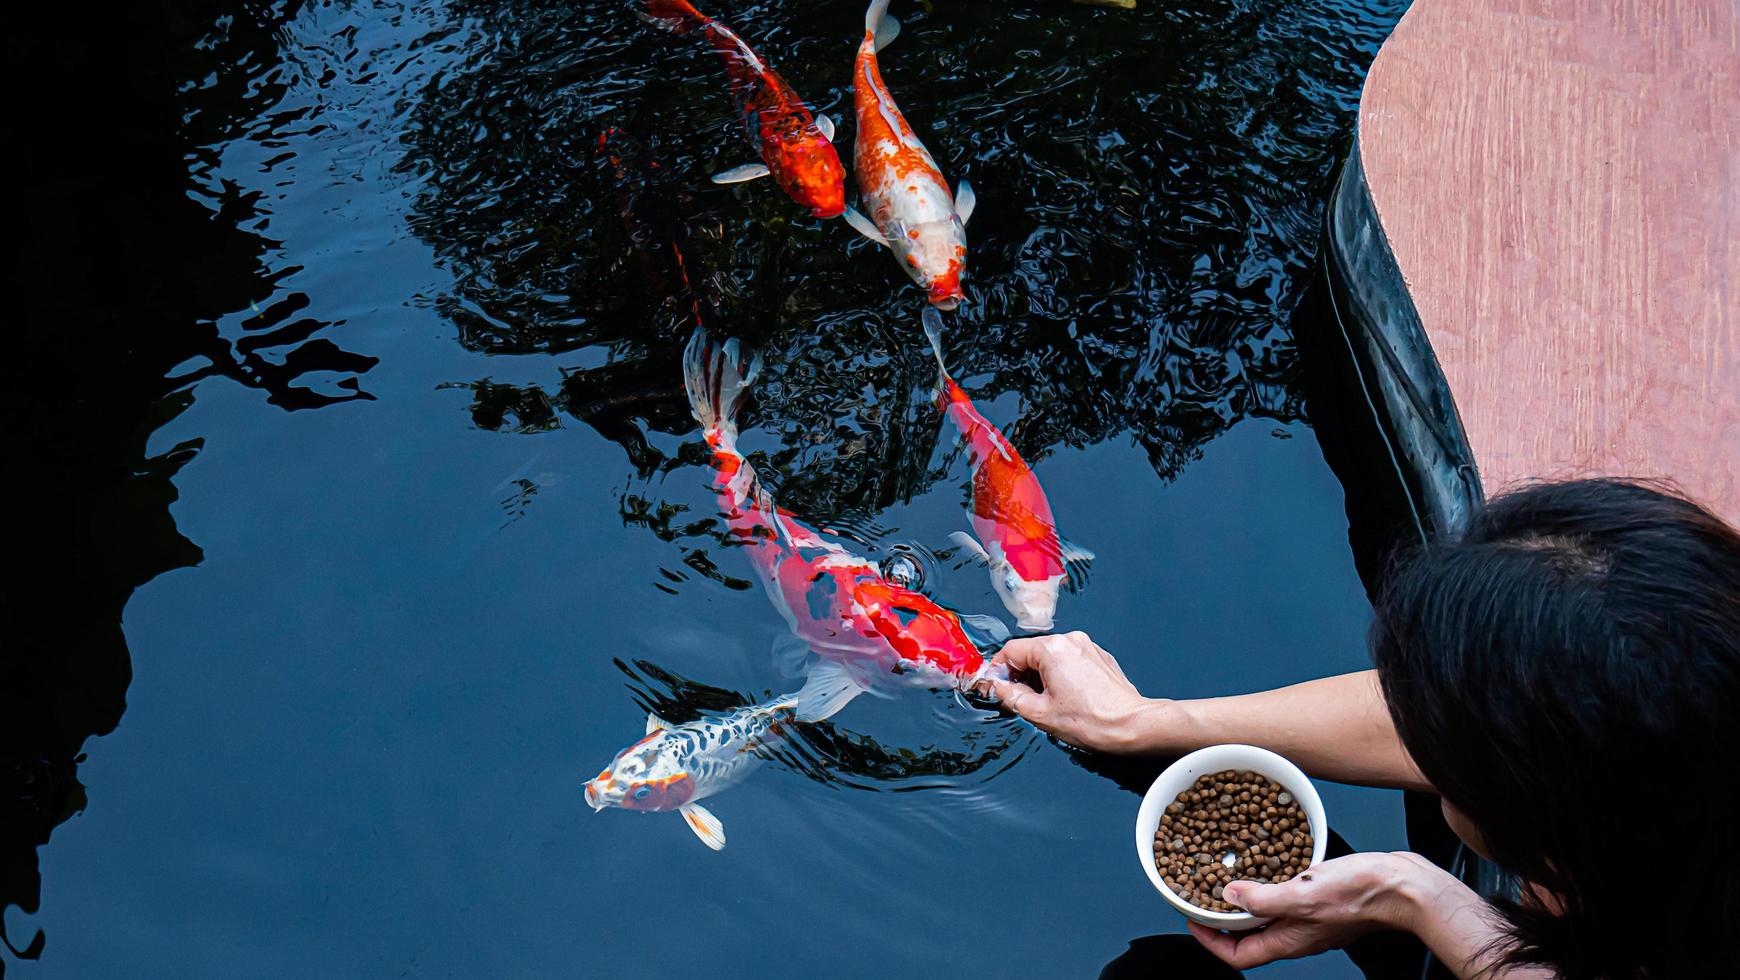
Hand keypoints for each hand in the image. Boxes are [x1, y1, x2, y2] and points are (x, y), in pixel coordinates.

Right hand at [981, 632, 1157, 751]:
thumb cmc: (1093, 721)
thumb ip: (1009, 696)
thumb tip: (995, 687)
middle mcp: (1070, 640)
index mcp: (1053, 649)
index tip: (995, 685)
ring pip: (1050, 656)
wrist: (1132, 725)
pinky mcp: (1099, 657)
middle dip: (1021, 675)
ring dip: (1041, 676)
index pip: (1010, 650)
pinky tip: (1067, 698)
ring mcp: (1087, 647)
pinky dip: (1061, 675)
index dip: (998, 670)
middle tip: (1020, 699)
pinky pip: (1069, 660)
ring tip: (1047, 702)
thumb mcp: (1040, 713)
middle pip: (1031, 652)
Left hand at [1185, 852, 1442, 968]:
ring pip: (1267, 917)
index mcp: (1289, 941)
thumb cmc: (1361, 894)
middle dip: (1222, 921)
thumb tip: (1228, 897)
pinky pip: (1286, 899)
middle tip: (1202, 897)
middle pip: (1249, 937)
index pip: (1238, 956)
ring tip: (1226, 879)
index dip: (1210, 942)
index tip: (1191, 921)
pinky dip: (1269, 885)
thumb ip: (1263, 899)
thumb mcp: (1302, 894)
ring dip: (1244, 902)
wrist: (1404, 887)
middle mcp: (1297, 935)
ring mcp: (1311, 920)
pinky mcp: (1323, 901)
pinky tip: (1267, 865)